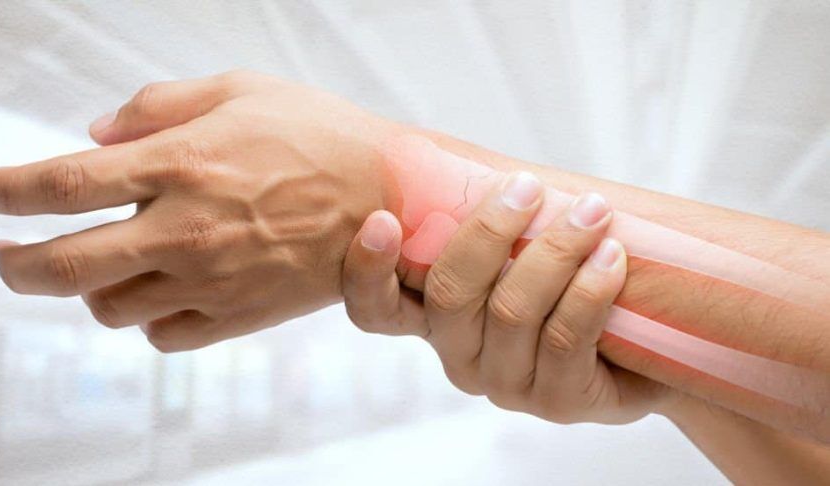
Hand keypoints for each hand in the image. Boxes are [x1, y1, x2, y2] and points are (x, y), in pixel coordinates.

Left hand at [0, 71, 396, 350]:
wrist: (391, 197)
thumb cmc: (322, 136)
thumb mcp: (240, 89)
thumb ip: (158, 105)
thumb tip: (99, 131)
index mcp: (181, 164)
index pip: (62, 184)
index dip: (7, 189)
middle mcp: (186, 229)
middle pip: (64, 265)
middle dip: (16, 264)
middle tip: (6, 256)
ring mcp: (212, 280)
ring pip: (111, 308)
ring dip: (89, 289)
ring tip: (100, 266)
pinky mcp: (240, 316)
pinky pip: (165, 336)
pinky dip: (146, 319)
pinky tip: (158, 291)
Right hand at [342, 173, 674, 423]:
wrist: (652, 335)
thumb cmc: (576, 274)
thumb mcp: (524, 243)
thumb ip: (495, 219)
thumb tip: (485, 164)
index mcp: (434, 318)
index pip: (376, 309)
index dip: (368, 270)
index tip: (383, 218)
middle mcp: (460, 355)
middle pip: (449, 295)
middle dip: (488, 232)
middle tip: (528, 187)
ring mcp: (505, 383)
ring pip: (510, 311)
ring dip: (554, 251)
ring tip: (593, 212)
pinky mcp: (557, 401)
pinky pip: (564, 338)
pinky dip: (588, 289)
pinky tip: (611, 256)